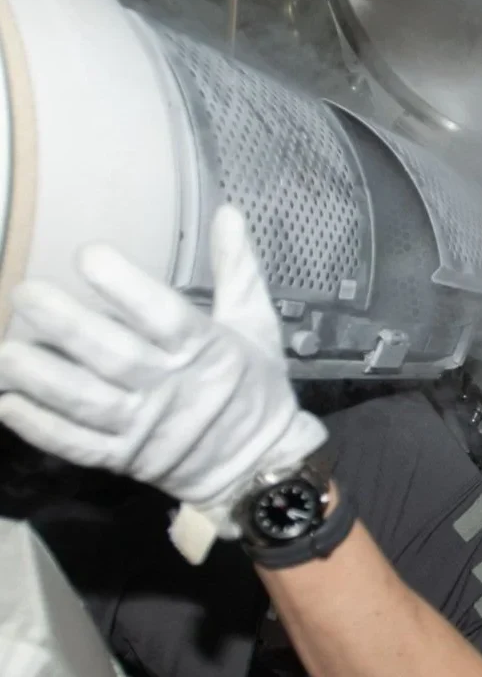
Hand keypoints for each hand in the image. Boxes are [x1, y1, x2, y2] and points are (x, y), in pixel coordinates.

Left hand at [0, 204, 325, 539]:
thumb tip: (228, 212)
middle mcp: (172, 387)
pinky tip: (9, 406)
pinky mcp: (126, 459)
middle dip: (67, 326)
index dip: (127, 288)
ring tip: (5, 351)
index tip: (89, 256)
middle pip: (115, 355)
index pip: (165, 316)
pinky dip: (43, 429)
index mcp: (206, 350)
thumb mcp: (257, 324)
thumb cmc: (255, 387)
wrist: (261, 464)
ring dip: (42, 378)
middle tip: (25, 293)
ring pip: (87, 402)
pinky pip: (79, 446)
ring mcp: (146, 427)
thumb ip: (237, 269)